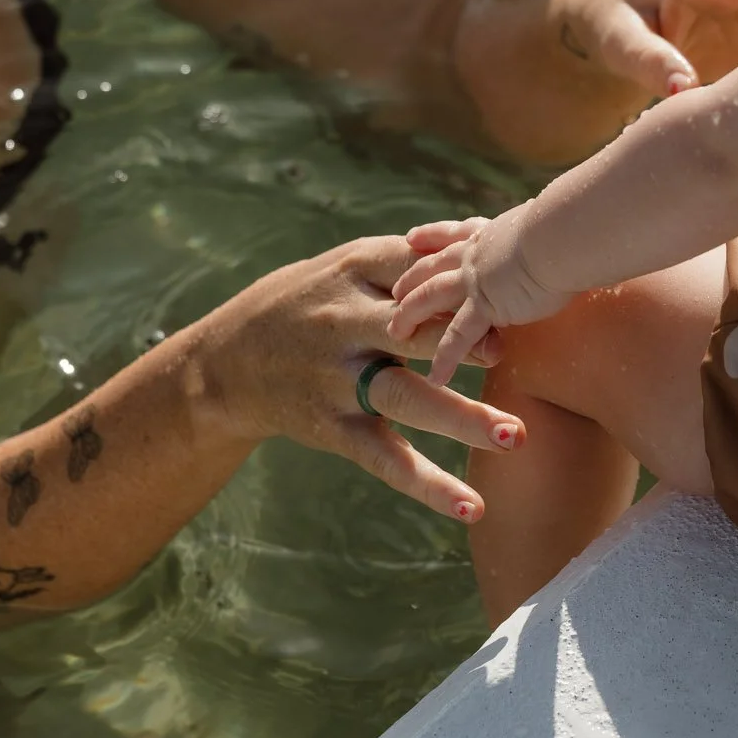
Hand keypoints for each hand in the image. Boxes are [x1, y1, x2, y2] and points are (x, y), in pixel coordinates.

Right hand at [197, 235, 525, 521]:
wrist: (224, 363)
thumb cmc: (305, 303)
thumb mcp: (343, 267)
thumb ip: (406, 258)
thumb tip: (481, 231)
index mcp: (352, 273)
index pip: (413, 268)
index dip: (457, 278)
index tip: (504, 285)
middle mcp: (343, 325)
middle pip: (410, 331)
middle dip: (459, 341)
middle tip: (507, 353)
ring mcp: (337, 380)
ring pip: (405, 398)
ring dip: (461, 418)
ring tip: (513, 436)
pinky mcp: (332, 428)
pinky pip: (386, 458)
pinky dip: (428, 484)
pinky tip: (471, 506)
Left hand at [388, 215, 575, 383]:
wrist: (563, 233)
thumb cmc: (570, 223)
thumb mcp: (554, 221)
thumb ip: (551, 230)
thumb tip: (567, 229)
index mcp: (493, 232)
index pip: (455, 233)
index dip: (432, 236)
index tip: (412, 238)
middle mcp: (477, 252)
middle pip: (433, 266)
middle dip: (411, 279)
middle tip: (394, 291)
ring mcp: (475, 279)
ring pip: (431, 297)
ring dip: (410, 314)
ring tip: (395, 332)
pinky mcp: (485, 305)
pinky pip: (457, 336)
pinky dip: (445, 357)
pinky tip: (435, 376)